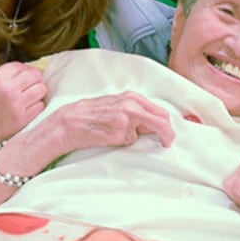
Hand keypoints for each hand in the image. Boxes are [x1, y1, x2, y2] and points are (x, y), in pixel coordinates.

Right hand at [0, 62, 47, 144]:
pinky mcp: (22, 118)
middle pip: (35, 75)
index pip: (21, 66)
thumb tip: (30, 72)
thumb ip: (7, 76)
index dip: (26, 70)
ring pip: (41, 89)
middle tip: (32, 87)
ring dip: (38, 93)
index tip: (26, 77)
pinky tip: (26, 110)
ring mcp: (15, 104)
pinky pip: (40, 106)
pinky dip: (36, 107)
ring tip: (30, 98)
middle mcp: (7, 88)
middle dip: (36, 80)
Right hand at [45, 91, 174, 156]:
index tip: (168, 134)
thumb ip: (134, 111)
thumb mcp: (116, 105)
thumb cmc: (91, 114)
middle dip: (166, 134)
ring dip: (138, 138)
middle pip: (161, 121)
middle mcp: (132, 106)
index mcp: (132, 97)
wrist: (71, 121)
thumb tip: (151, 125)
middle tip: (165, 142)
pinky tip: (109, 138)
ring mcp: (126, 120)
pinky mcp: (119, 134)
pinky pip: (129, 142)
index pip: (160, 111)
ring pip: (144, 134)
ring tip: (117, 134)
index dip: (167, 125)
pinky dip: (123, 143)